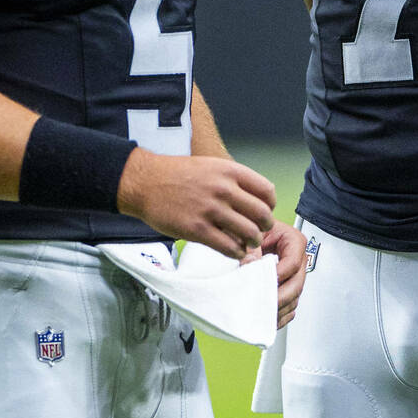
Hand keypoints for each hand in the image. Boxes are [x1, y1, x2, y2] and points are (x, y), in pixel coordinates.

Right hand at [117, 149, 275, 259]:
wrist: (146, 182)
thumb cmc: (177, 174)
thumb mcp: (211, 165)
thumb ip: (233, 179)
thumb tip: (254, 198)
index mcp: (230, 171)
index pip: (267, 191)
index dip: (270, 205)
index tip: (265, 212)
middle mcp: (224, 189)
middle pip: (262, 214)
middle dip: (265, 227)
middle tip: (260, 231)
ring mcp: (211, 210)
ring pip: (249, 233)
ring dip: (253, 242)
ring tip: (248, 243)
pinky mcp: (197, 230)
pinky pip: (228, 247)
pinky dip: (236, 252)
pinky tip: (234, 251)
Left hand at [260, 220, 306, 328]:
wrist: (251, 233)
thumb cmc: (254, 229)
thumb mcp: (251, 233)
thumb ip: (250, 249)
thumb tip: (249, 265)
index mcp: (293, 241)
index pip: (292, 263)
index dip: (279, 275)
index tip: (264, 283)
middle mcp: (298, 259)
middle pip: (297, 284)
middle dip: (281, 298)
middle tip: (264, 305)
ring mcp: (295, 275)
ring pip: (294, 297)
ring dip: (280, 309)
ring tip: (263, 315)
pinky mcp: (289, 287)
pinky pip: (291, 306)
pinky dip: (281, 315)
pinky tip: (269, 319)